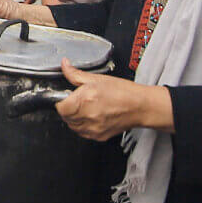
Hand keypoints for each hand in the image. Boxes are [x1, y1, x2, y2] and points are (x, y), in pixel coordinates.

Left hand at [53, 62, 172, 140]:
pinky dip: (84, 126)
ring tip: (86, 109)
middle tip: (77, 101)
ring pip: (73, 127)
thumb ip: (76, 74)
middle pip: (65, 118)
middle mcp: (88, 116)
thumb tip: (64, 65)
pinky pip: (84, 133)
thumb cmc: (123, 92)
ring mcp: (93, 128)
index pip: (60, 107)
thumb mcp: (97, 78)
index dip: (61, 101)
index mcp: (85, 100)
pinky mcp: (99, 136)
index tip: (66, 97)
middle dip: (68, 109)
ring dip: (75, 119)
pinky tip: (93, 117)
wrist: (141, 106)